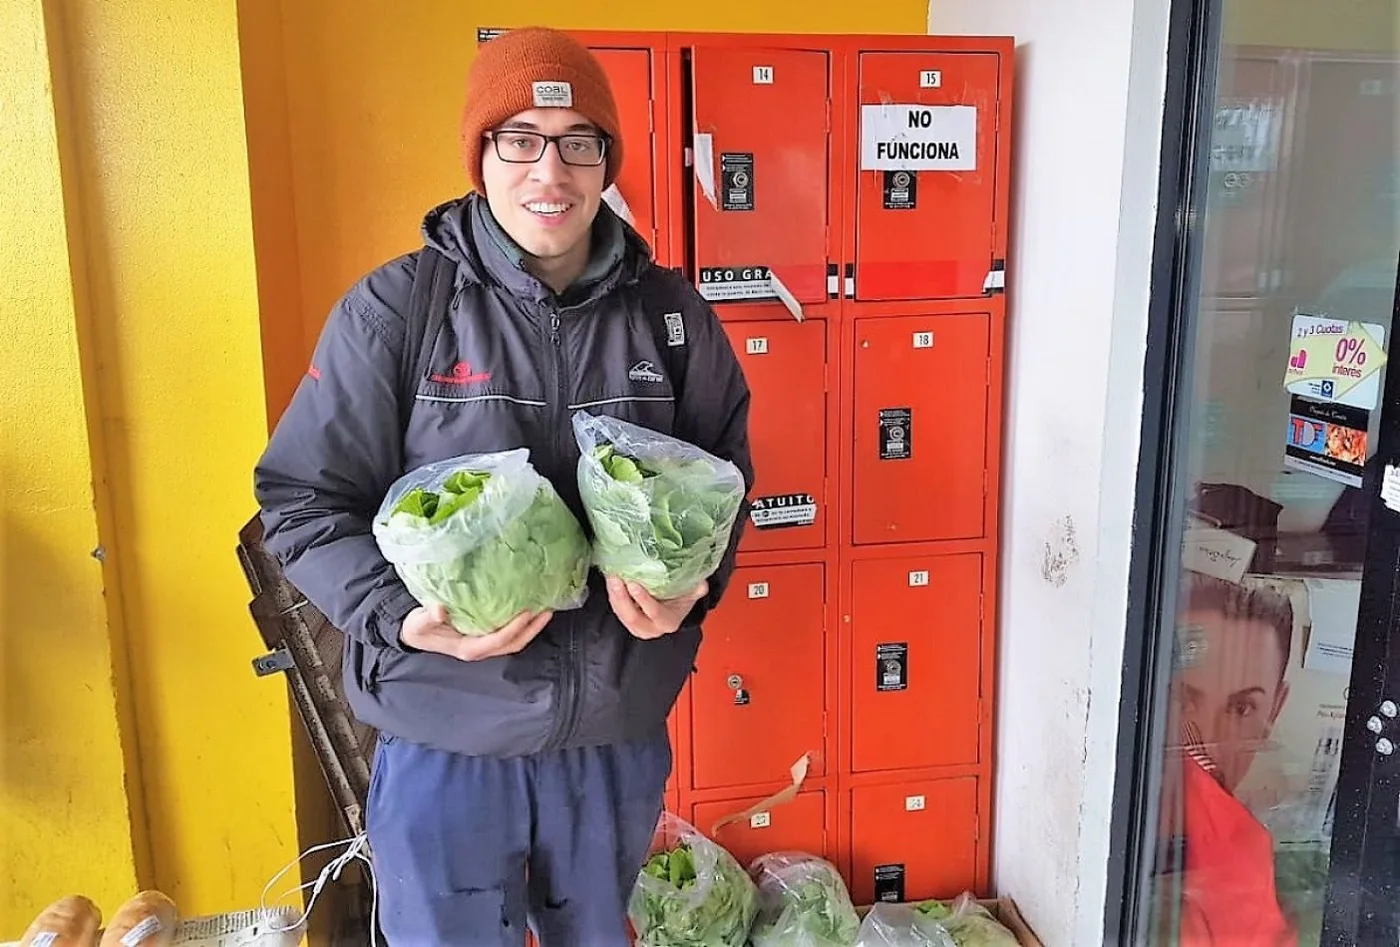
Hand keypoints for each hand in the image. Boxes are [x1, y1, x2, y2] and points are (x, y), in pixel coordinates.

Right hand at [399, 604, 551, 660]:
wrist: (414, 633)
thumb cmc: (417, 628)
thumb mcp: (418, 624)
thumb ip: (428, 618)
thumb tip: (440, 609)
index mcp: (468, 648)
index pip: (497, 641)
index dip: (513, 629)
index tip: (527, 612)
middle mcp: (480, 649)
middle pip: (513, 644)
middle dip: (532, 630)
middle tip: (547, 611)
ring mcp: (484, 644)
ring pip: (514, 641)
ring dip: (531, 628)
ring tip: (545, 610)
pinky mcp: (485, 636)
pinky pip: (508, 633)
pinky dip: (522, 624)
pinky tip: (529, 609)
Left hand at [606, 575, 706, 639]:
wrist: (672, 608)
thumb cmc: (682, 599)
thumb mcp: (692, 595)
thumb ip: (697, 590)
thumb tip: (700, 584)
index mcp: (667, 622)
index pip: (654, 612)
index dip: (643, 600)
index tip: (634, 585)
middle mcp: (650, 628)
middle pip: (632, 616)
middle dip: (622, 598)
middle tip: (616, 579)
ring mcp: (636, 626)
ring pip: (621, 613)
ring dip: (614, 595)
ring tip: (611, 576)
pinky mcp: (626, 620)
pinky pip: (617, 609)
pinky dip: (612, 595)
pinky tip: (610, 580)